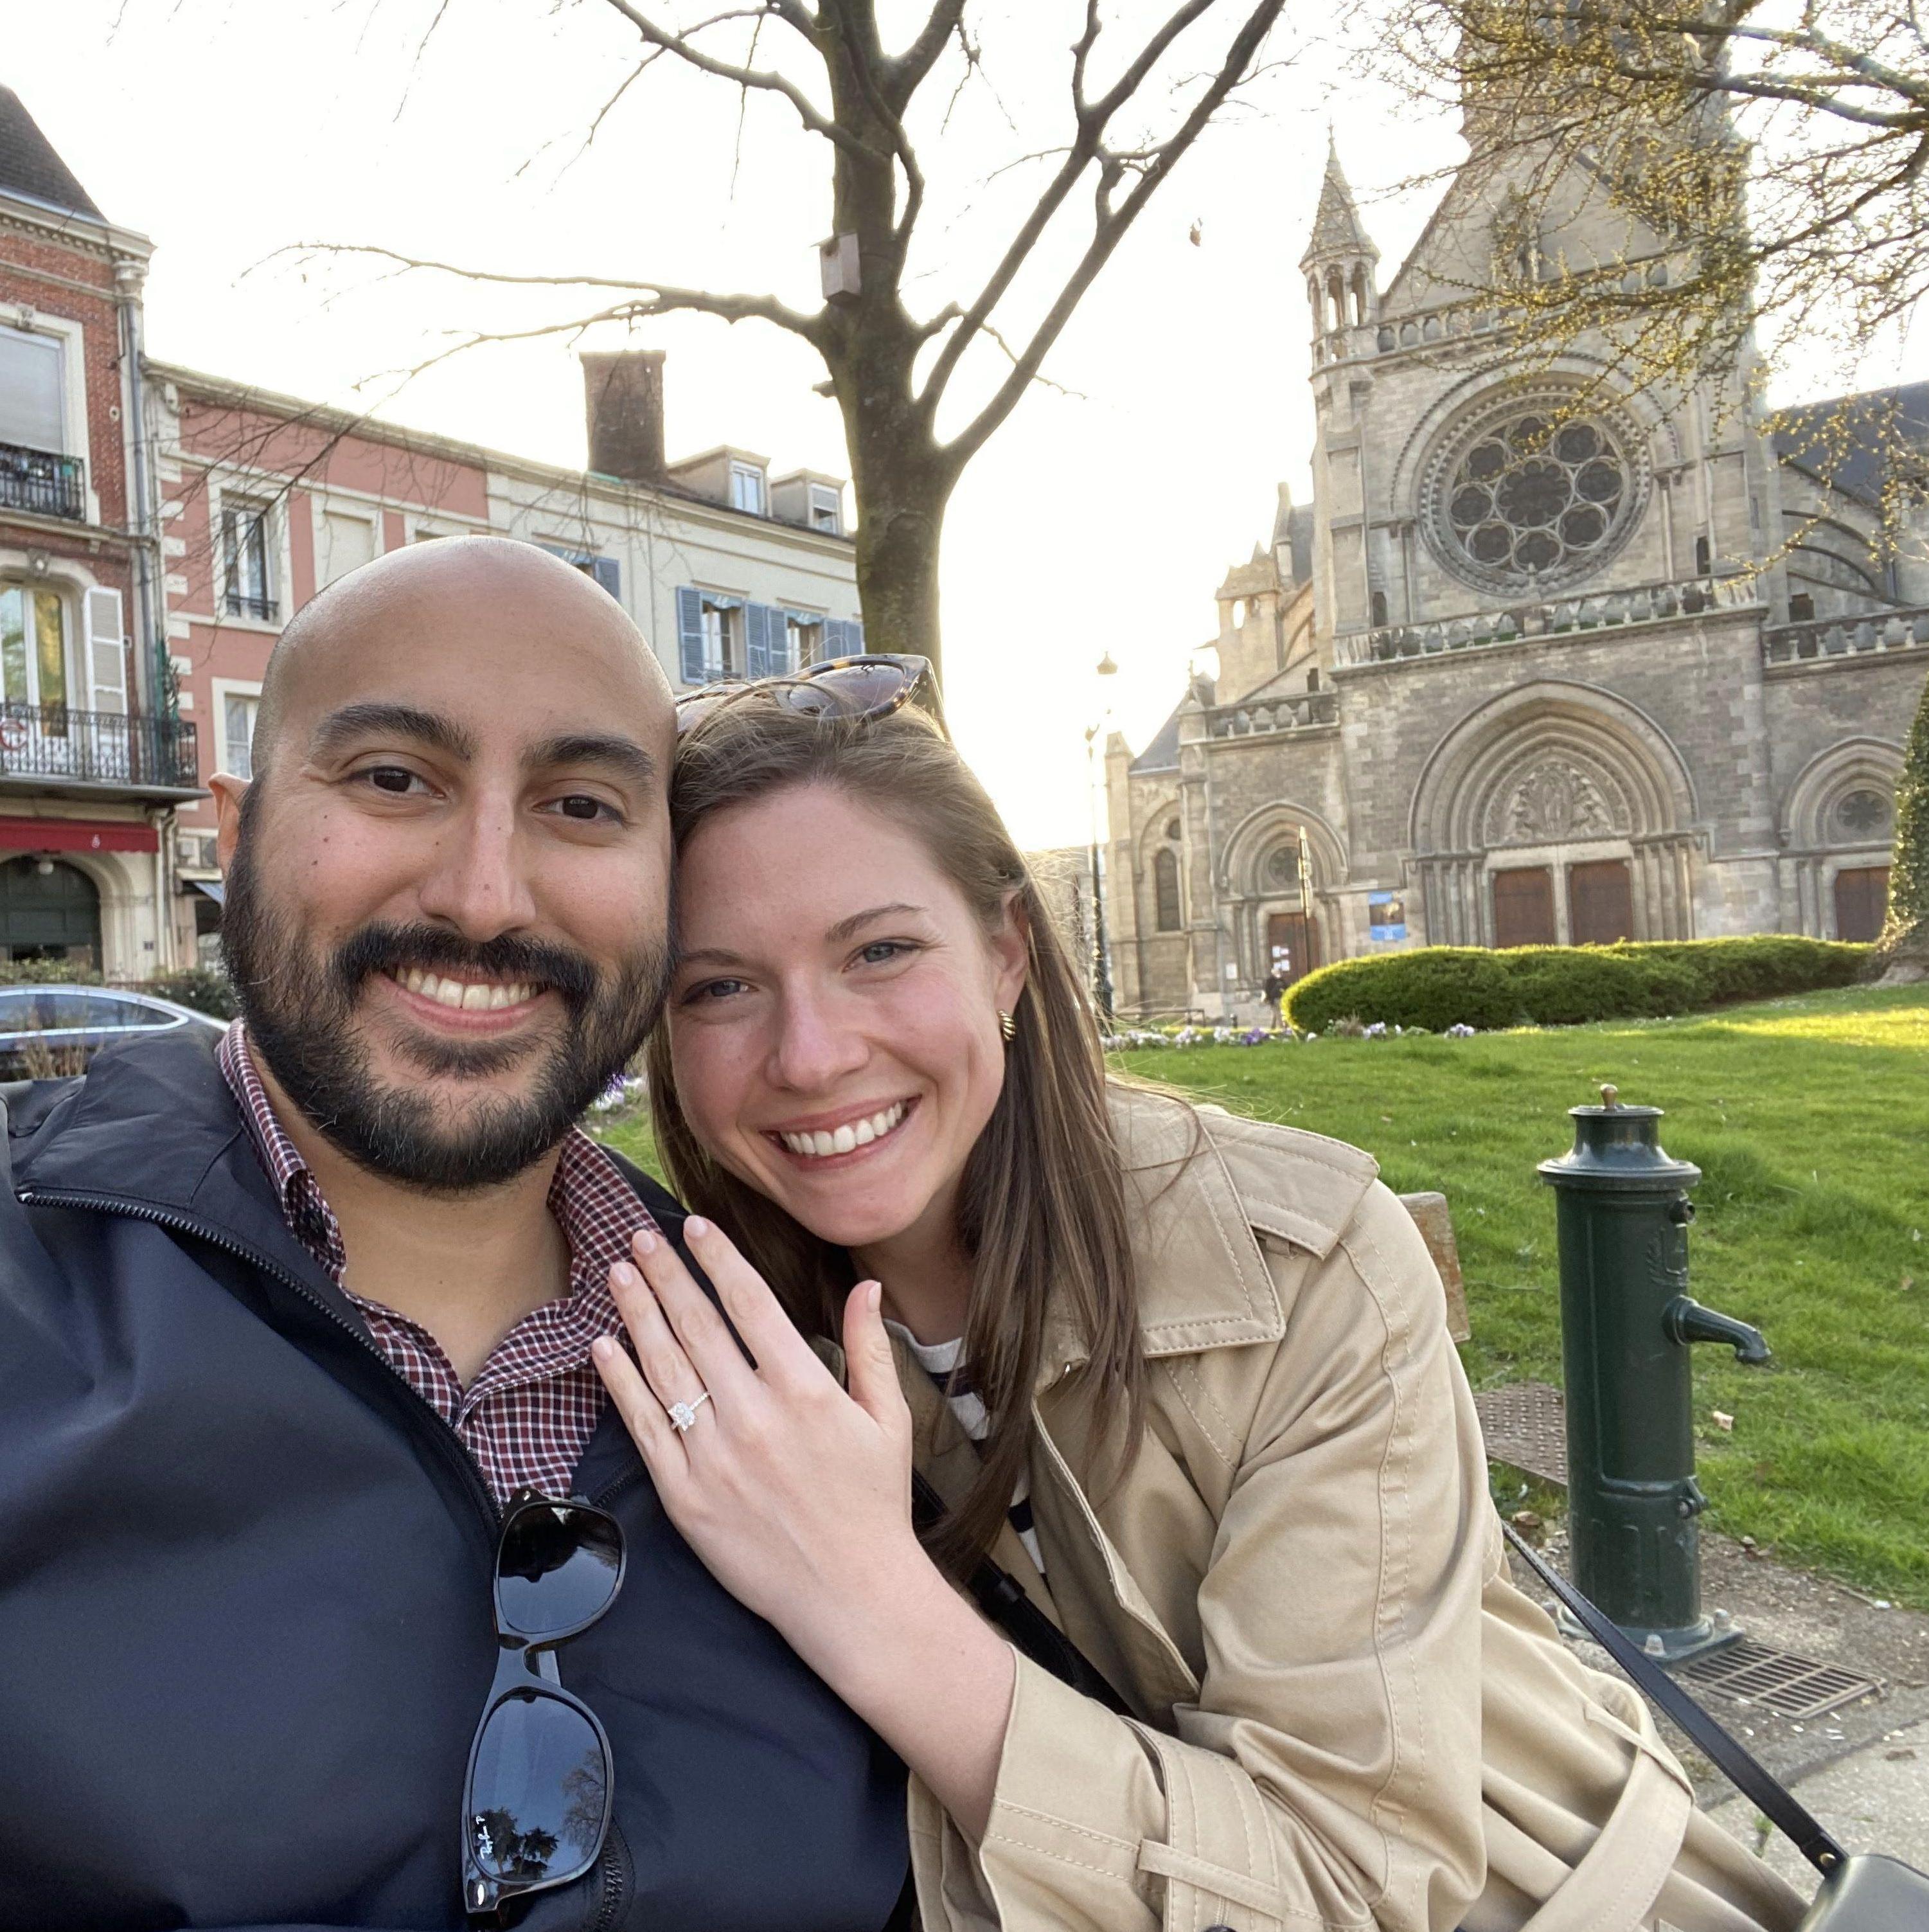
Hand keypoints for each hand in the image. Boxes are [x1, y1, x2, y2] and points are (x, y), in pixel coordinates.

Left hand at [591, 1216, 1014, 1837]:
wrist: (851, 1594)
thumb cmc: (874, 1503)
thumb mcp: (890, 1418)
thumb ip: (871, 1347)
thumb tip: (864, 1285)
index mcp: (805, 1388)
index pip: (748, 1303)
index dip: (717, 1259)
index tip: (694, 1226)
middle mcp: (753, 1414)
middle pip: (697, 1324)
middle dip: (666, 1273)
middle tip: (640, 1235)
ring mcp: (713, 1456)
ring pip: (664, 1366)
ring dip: (638, 1313)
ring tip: (618, 1272)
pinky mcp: (684, 1496)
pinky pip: (644, 1426)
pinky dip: (621, 1382)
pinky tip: (605, 1345)